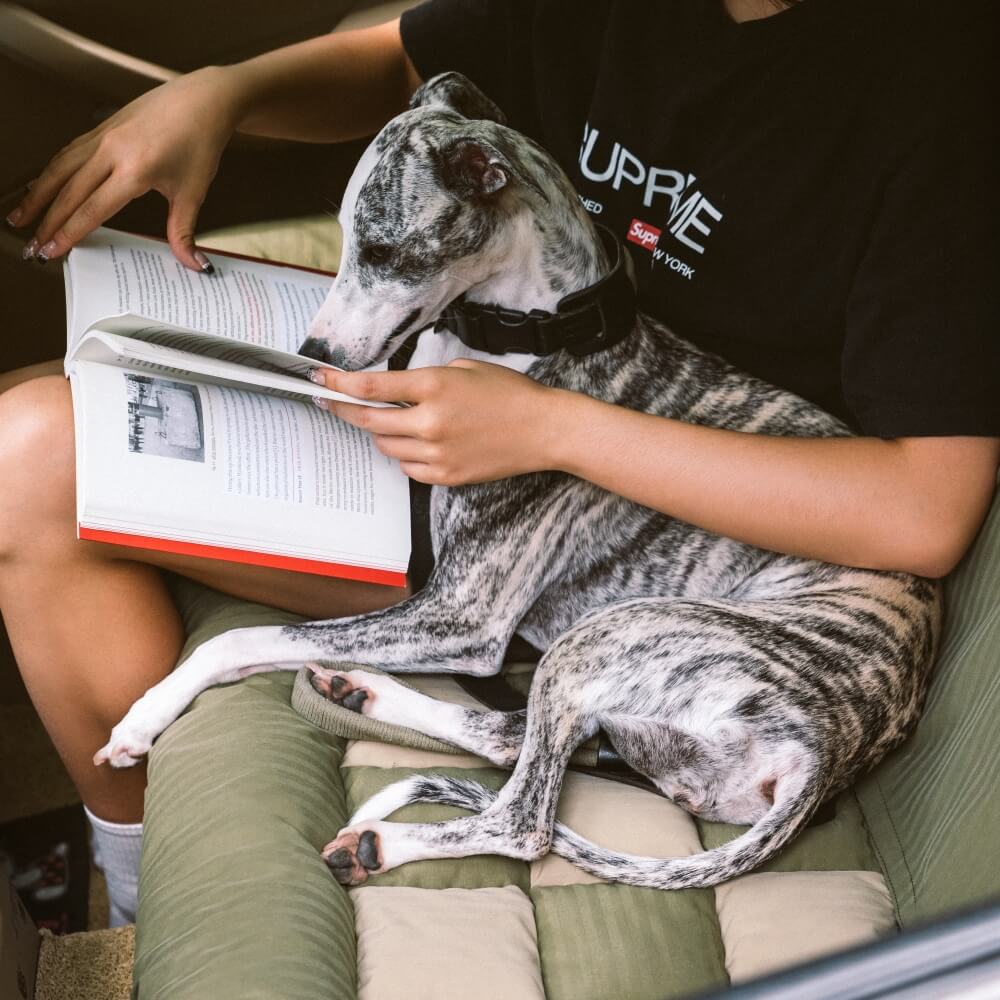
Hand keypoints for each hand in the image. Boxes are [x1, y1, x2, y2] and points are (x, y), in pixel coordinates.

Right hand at [6, 66, 245, 268]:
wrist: (204, 100)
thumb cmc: (200, 142)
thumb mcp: (193, 193)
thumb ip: (184, 232)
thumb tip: (193, 264)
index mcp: (134, 170)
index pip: (91, 209)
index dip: (69, 233)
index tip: (53, 250)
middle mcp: (112, 151)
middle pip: (68, 192)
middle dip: (47, 221)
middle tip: (33, 244)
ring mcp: (104, 136)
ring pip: (60, 168)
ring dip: (38, 194)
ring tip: (22, 215)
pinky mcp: (103, 127)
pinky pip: (69, 152)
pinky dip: (52, 171)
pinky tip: (44, 184)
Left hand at [314, 360, 567, 484]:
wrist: (544, 431)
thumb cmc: (510, 394)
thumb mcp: (466, 369)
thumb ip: (427, 379)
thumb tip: (396, 390)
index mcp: (435, 387)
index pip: (372, 388)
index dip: (339, 384)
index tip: (319, 379)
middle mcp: (431, 422)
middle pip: (369, 420)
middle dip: (344, 410)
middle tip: (331, 403)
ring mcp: (438, 453)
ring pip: (386, 446)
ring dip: (380, 433)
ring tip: (392, 422)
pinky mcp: (447, 475)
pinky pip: (408, 468)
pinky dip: (404, 455)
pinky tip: (416, 444)